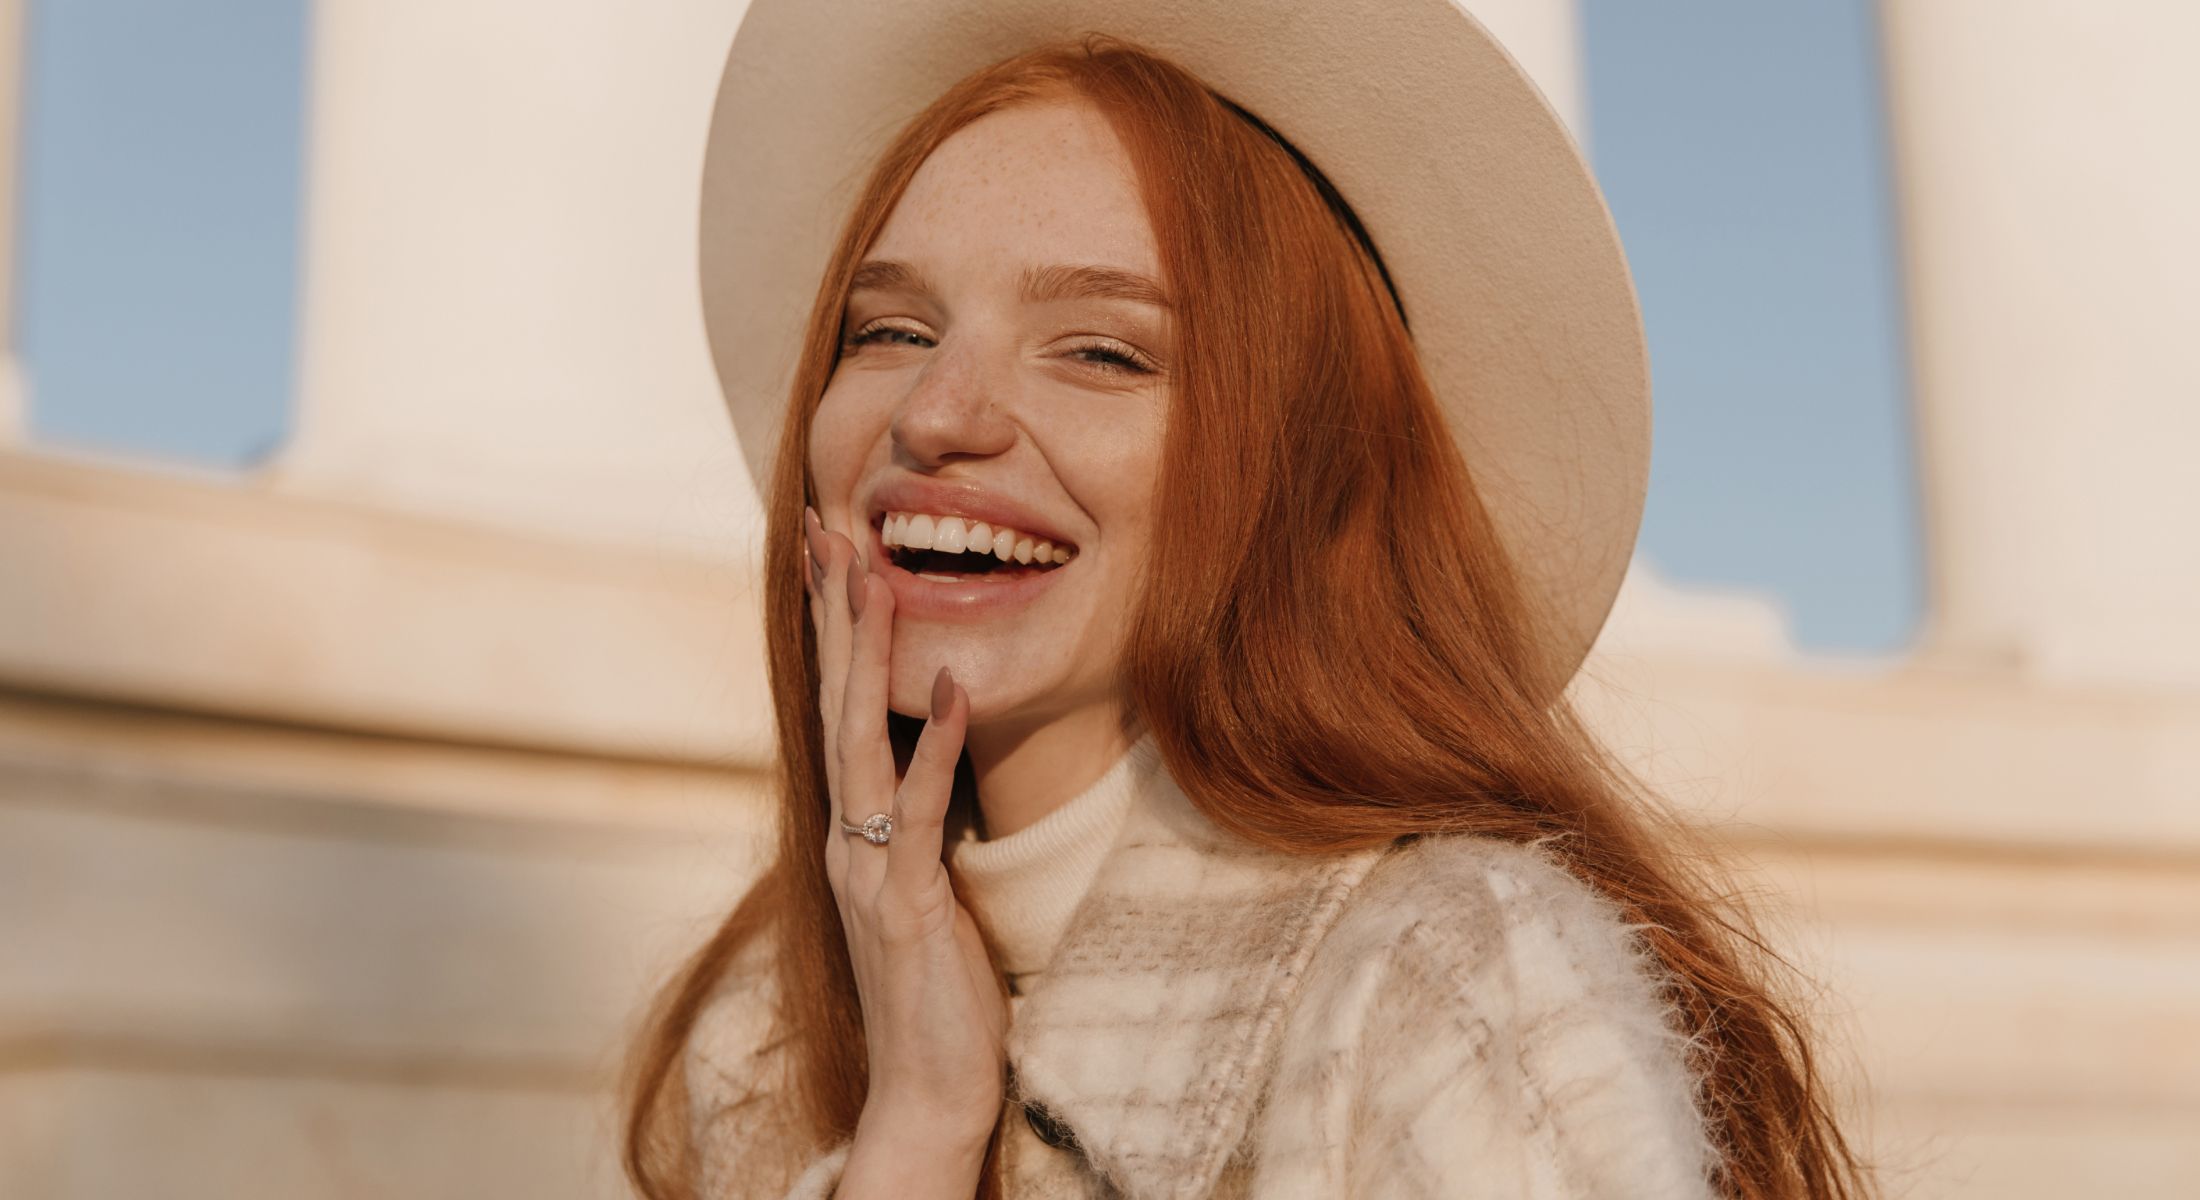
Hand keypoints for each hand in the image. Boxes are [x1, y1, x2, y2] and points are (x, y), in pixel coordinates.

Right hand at [803, 506, 1007, 1154]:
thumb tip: (932, 753)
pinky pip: (920, 811)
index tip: (832, 555)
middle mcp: (846, 839)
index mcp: (851, 831)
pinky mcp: (908, 903)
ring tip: (876, 580)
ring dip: (870, 659)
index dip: (833, 634)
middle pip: (835, 708)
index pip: (837, 713)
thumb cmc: (935, 990)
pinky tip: (956, 690)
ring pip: (863, 744)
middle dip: (835, 618)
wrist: (927, 1088)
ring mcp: (869, 870)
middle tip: (829, 532)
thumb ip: (917, 823)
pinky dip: (937, 747)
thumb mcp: (924, 887)